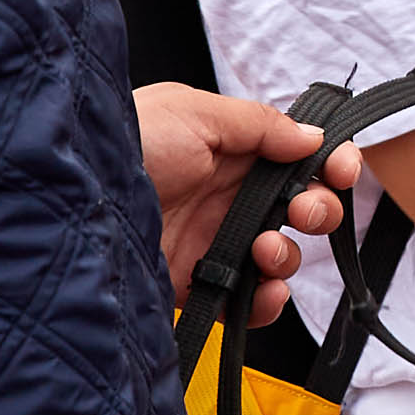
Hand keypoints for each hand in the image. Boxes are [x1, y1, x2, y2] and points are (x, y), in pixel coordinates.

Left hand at [132, 84, 361, 306]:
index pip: (293, 156)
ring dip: (288, 253)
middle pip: (296, 206)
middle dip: (317, 208)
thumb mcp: (194, 113)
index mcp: (227, 149)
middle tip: (305, 210)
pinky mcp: (195, 284)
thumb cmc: (125, 144)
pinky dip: (266, 299)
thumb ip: (259, 125)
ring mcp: (211, 242)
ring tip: (265, 249)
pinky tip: (260, 288)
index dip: (325, 163)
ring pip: (278, 254)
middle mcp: (223, 195)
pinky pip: (247, 300)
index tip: (341, 170)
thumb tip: (312, 137)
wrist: (73, 204)